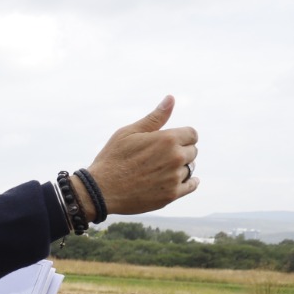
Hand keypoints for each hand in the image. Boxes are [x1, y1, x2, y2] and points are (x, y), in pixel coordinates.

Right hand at [78, 96, 197, 216]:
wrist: (100, 191)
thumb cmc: (112, 158)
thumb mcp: (129, 132)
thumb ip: (154, 117)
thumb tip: (171, 98)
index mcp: (167, 139)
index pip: (192, 134)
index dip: (182, 136)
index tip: (173, 141)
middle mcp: (175, 158)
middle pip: (192, 151)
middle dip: (181, 151)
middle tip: (162, 157)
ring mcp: (174, 178)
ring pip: (189, 168)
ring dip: (180, 168)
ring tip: (161, 170)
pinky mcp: (171, 195)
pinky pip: (191, 186)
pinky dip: (190, 182)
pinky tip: (184, 180)